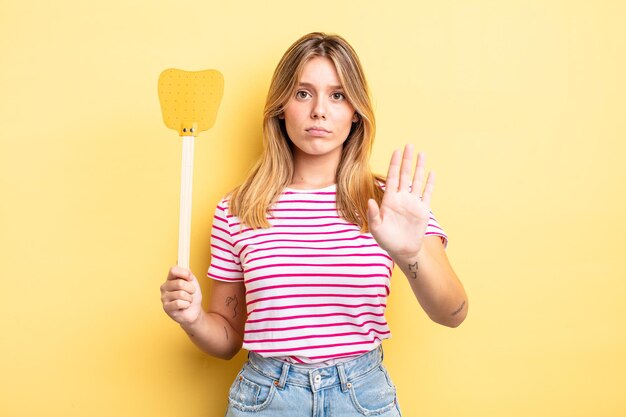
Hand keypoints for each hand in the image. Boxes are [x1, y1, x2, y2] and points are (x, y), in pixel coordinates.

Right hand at [160, 266, 202, 325]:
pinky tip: (184, 306)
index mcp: (170, 279)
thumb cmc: (192, 296)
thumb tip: (178, 259)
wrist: (195, 311)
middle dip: (190, 289)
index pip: (173, 270)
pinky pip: (179, 303)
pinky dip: (186, 305)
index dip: (184, 273)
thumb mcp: (192, 282)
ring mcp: (164, 297)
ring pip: (181, 294)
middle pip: (179, 283)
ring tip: (188, 301)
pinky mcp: (166, 308)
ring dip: (189, 298)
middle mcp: (165, 287)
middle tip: (191, 293)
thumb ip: (186, 272)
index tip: (190, 278)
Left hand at [367, 144, 433, 258]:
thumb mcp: (376, 228)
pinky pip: (427, 194)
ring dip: (419, 168)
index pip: (392, 178)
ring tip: (422, 153)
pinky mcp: (423, 210)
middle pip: (405, 175)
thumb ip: (373, 214)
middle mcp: (402, 198)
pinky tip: (431, 172)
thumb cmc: (386, 240)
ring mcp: (413, 203)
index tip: (396, 151)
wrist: (403, 250)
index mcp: (389, 200)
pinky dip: (429, 183)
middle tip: (409, 145)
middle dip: (407, 160)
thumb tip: (369, 201)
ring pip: (417, 181)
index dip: (394, 164)